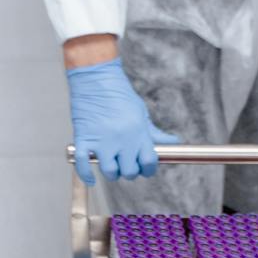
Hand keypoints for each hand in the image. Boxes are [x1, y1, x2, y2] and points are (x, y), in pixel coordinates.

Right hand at [67, 57, 178, 184]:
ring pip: (110, 171)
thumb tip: (174, 143)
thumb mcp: (141, 113)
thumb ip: (155, 133)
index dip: (148, 170)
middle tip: (125, 165)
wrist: (95, 77)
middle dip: (129, 171)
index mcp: (138, 132)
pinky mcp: (83, 138)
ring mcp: (102, 140)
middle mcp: (122, 139)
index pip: (148, 163)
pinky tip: (91, 180)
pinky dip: (86, 175)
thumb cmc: (120, 95)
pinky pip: (83, 164)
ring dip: (111, 173)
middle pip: (129, 171)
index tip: (144, 168)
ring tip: (110, 165)